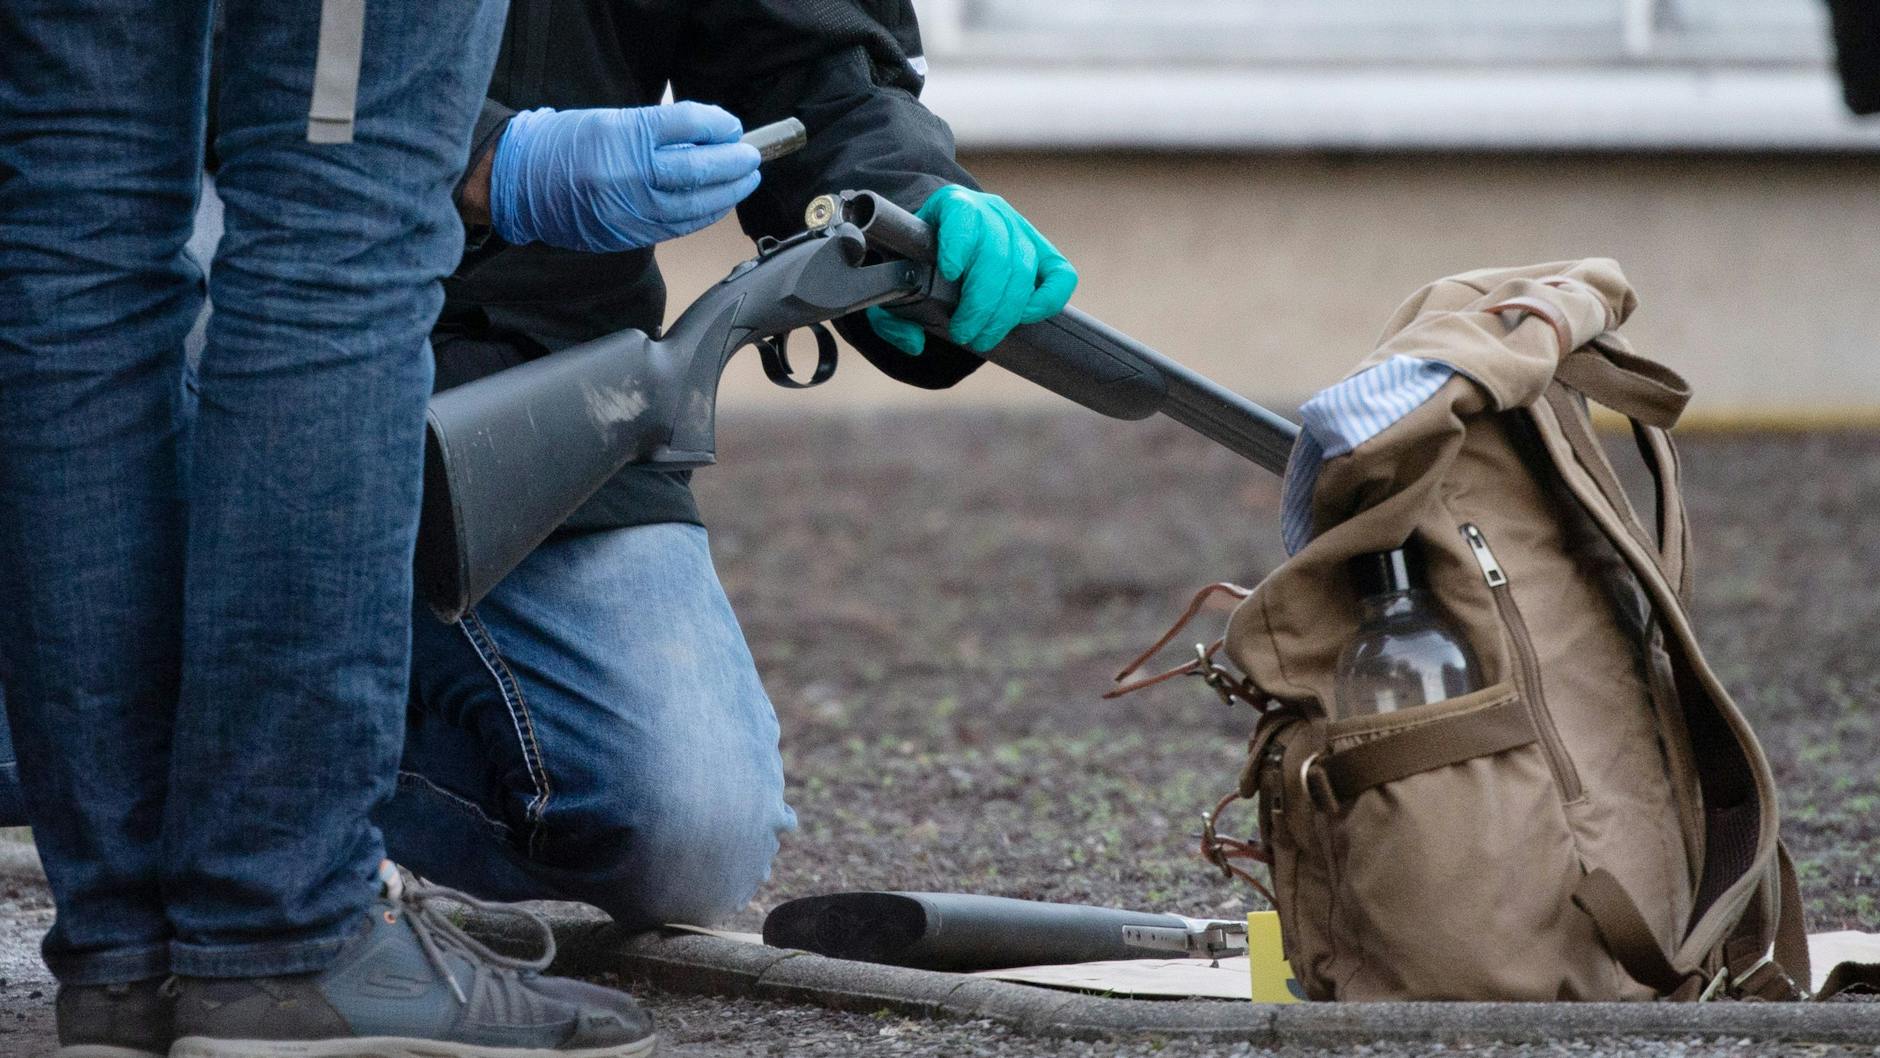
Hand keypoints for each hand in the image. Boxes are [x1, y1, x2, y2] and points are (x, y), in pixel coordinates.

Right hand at [490, 102, 762, 252]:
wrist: (521, 182)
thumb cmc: (565, 144)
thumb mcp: (611, 120)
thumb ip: (659, 130)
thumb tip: (708, 137)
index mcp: (623, 136)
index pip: (685, 125)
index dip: (716, 125)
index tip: (731, 126)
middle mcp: (629, 174)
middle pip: (697, 169)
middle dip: (732, 163)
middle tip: (750, 156)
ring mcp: (630, 209)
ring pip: (694, 204)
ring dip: (727, 192)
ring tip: (745, 179)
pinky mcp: (629, 234)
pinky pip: (678, 227)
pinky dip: (704, 215)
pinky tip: (718, 204)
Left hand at [866, 185, 1077, 354]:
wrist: (942, 238)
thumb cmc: (916, 262)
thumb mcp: (894, 282)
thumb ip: (890, 316)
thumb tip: (914, 342)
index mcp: (951, 205)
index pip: (962, 216)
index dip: (958, 244)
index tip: (949, 272)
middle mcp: (989, 211)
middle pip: (997, 255)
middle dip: (981, 304)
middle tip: (965, 334)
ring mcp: (1019, 229)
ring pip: (1024, 269)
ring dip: (1005, 313)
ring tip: (983, 337)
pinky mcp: (1042, 250)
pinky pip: (1060, 274)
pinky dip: (1047, 300)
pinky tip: (1024, 318)